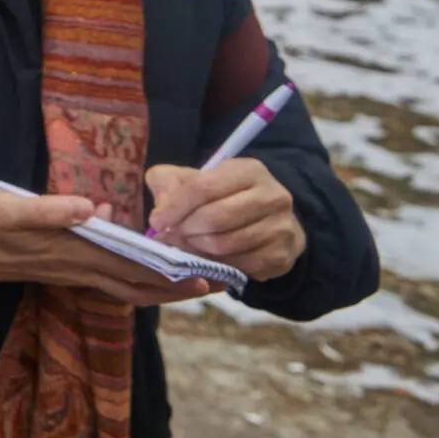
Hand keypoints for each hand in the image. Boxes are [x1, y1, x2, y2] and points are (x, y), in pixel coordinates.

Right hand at [0, 192, 213, 307]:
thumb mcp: (5, 209)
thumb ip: (46, 209)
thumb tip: (91, 208)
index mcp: (71, 252)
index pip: (133, 268)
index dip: (171, 274)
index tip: (207, 273)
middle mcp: (76, 267)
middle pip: (137, 285)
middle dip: (178, 286)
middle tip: (219, 282)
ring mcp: (68, 271)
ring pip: (125, 286)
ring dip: (160, 287)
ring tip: (192, 281)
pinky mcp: (59, 267)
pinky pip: (108, 280)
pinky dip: (134, 280)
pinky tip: (142, 270)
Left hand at [146, 158, 304, 281]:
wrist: (267, 220)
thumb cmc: (221, 196)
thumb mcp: (193, 179)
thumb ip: (169, 185)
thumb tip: (160, 215)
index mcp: (249, 170)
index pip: (203, 187)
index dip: (175, 207)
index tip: (156, 221)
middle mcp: (273, 196)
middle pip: (216, 218)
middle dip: (185, 230)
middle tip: (171, 236)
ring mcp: (281, 228)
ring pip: (226, 244)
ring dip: (197, 248)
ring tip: (187, 244)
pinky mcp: (282, 256)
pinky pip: (239, 266)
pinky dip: (217, 265)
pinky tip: (208, 257)